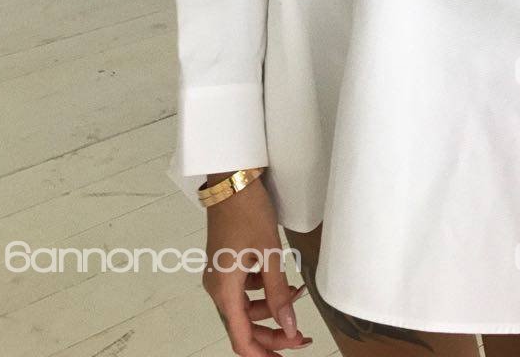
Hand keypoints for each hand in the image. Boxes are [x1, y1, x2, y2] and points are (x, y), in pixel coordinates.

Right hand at [203, 176, 310, 355]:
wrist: (232, 179)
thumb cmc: (248, 211)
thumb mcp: (269, 252)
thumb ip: (279, 293)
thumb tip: (290, 328)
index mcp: (224, 289)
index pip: (240, 338)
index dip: (263, 354)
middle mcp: (218, 287)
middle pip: (245, 325)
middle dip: (273, 333)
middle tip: (302, 336)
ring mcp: (220, 275)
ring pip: (247, 306)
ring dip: (272, 306)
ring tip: (299, 294)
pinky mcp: (226, 264)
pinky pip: (245, 289)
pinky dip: (265, 289)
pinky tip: (284, 279)